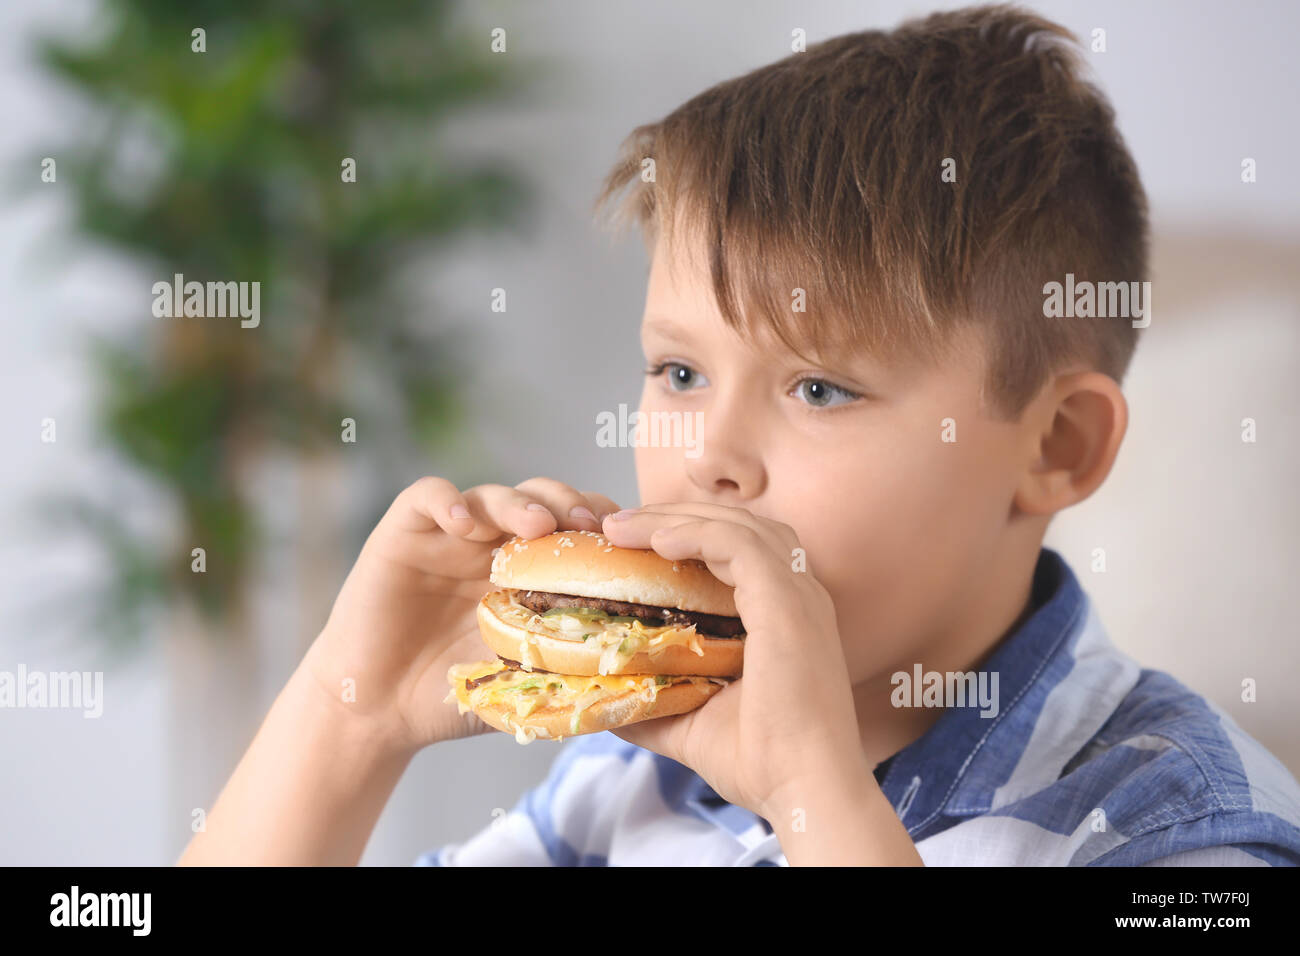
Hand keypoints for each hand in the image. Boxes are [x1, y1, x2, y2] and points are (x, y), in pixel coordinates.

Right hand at [302, 476, 621, 753]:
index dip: (603, 528)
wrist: (378, 711)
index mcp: (528, 573)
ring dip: (519, 503)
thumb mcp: (519, 679)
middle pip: (541, 498)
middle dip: (570, 504)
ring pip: (492, 494)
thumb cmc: (451, 696)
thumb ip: (564, 667)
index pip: (574, 528)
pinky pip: (428, 496)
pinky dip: (449, 502)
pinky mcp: (403, 532)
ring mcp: (449, 535)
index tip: (628, 544)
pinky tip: (465, 525)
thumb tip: (635, 672)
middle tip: (589, 526)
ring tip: (537, 525)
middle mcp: (492, 544)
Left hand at [599, 503, 871, 820]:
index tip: (629, 542)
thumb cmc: (763, 764)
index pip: (737, 548)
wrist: (807, 792)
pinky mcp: (788, 605)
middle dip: (674, 515)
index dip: (685, 534)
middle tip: (617, 524)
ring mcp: (799, 596)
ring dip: (676, 517)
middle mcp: (799, 595)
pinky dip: (697, 533)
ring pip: (736, 524)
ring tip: (624, 526)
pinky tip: (658, 540)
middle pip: (737, 524)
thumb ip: (654, 704)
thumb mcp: (692, 724)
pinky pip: (739, 545)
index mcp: (785, 613)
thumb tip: (603, 699)